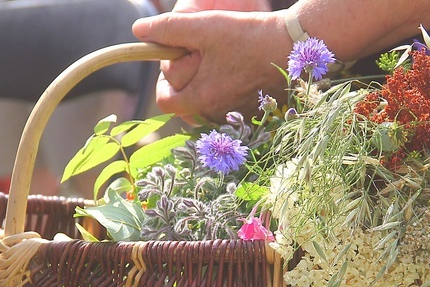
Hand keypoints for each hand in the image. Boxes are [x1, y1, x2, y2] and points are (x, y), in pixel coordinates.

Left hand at [133, 7, 290, 122]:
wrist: (291, 46)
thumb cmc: (248, 35)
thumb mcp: (205, 26)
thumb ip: (168, 28)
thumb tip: (138, 30)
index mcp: (201, 97)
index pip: (166, 102)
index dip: (165, 81)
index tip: (176, 60)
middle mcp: (215, 114)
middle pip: (185, 103)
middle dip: (185, 80)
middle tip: (200, 55)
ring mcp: (232, 116)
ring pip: (203, 106)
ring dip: (202, 86)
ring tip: (216, 62)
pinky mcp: (247, 113)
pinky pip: (222, 108)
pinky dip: (220, 91)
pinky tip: (231, 71)